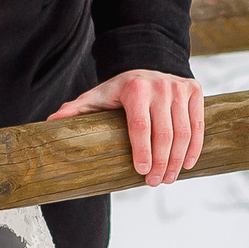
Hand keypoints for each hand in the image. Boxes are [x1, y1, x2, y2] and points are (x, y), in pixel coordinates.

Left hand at [49, 69, 204, 186]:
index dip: (143, 151)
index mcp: (134, 88)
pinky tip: (186, 165)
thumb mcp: (97, 96)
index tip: (142, 172)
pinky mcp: (194, 90)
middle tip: (154, 183)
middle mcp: (160, 86)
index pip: (140, 126)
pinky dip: (195, 148)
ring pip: (183, 132)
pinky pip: (198, 125)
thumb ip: (76, 110)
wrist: (147, 64)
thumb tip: (50, 124)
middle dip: (160, 163)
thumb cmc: (119, 89)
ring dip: (177, 161)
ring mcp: (179, 88)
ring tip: (168, 179)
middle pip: (164, 133)